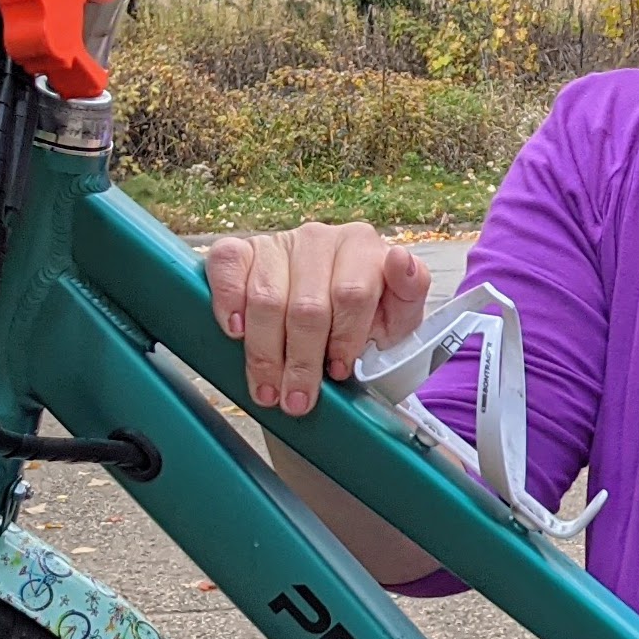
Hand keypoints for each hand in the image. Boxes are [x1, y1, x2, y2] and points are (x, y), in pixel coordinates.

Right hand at [203, 222, 430, 416]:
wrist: (329, 318)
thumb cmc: (367, 318)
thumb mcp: (400, 315)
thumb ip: (411, 291)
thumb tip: (401, 260)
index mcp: (363, 247)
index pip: (352, 295)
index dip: (344, 340)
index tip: (338, 371)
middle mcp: (320, 238)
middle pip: (307, 306)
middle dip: (301, 361)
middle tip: (296, 399)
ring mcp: (279, 242)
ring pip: (266, 299)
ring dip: (264, 353)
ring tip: (268, 390)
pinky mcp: (243, 250)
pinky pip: (227, 266)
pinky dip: (228, 301)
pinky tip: (235, 332)